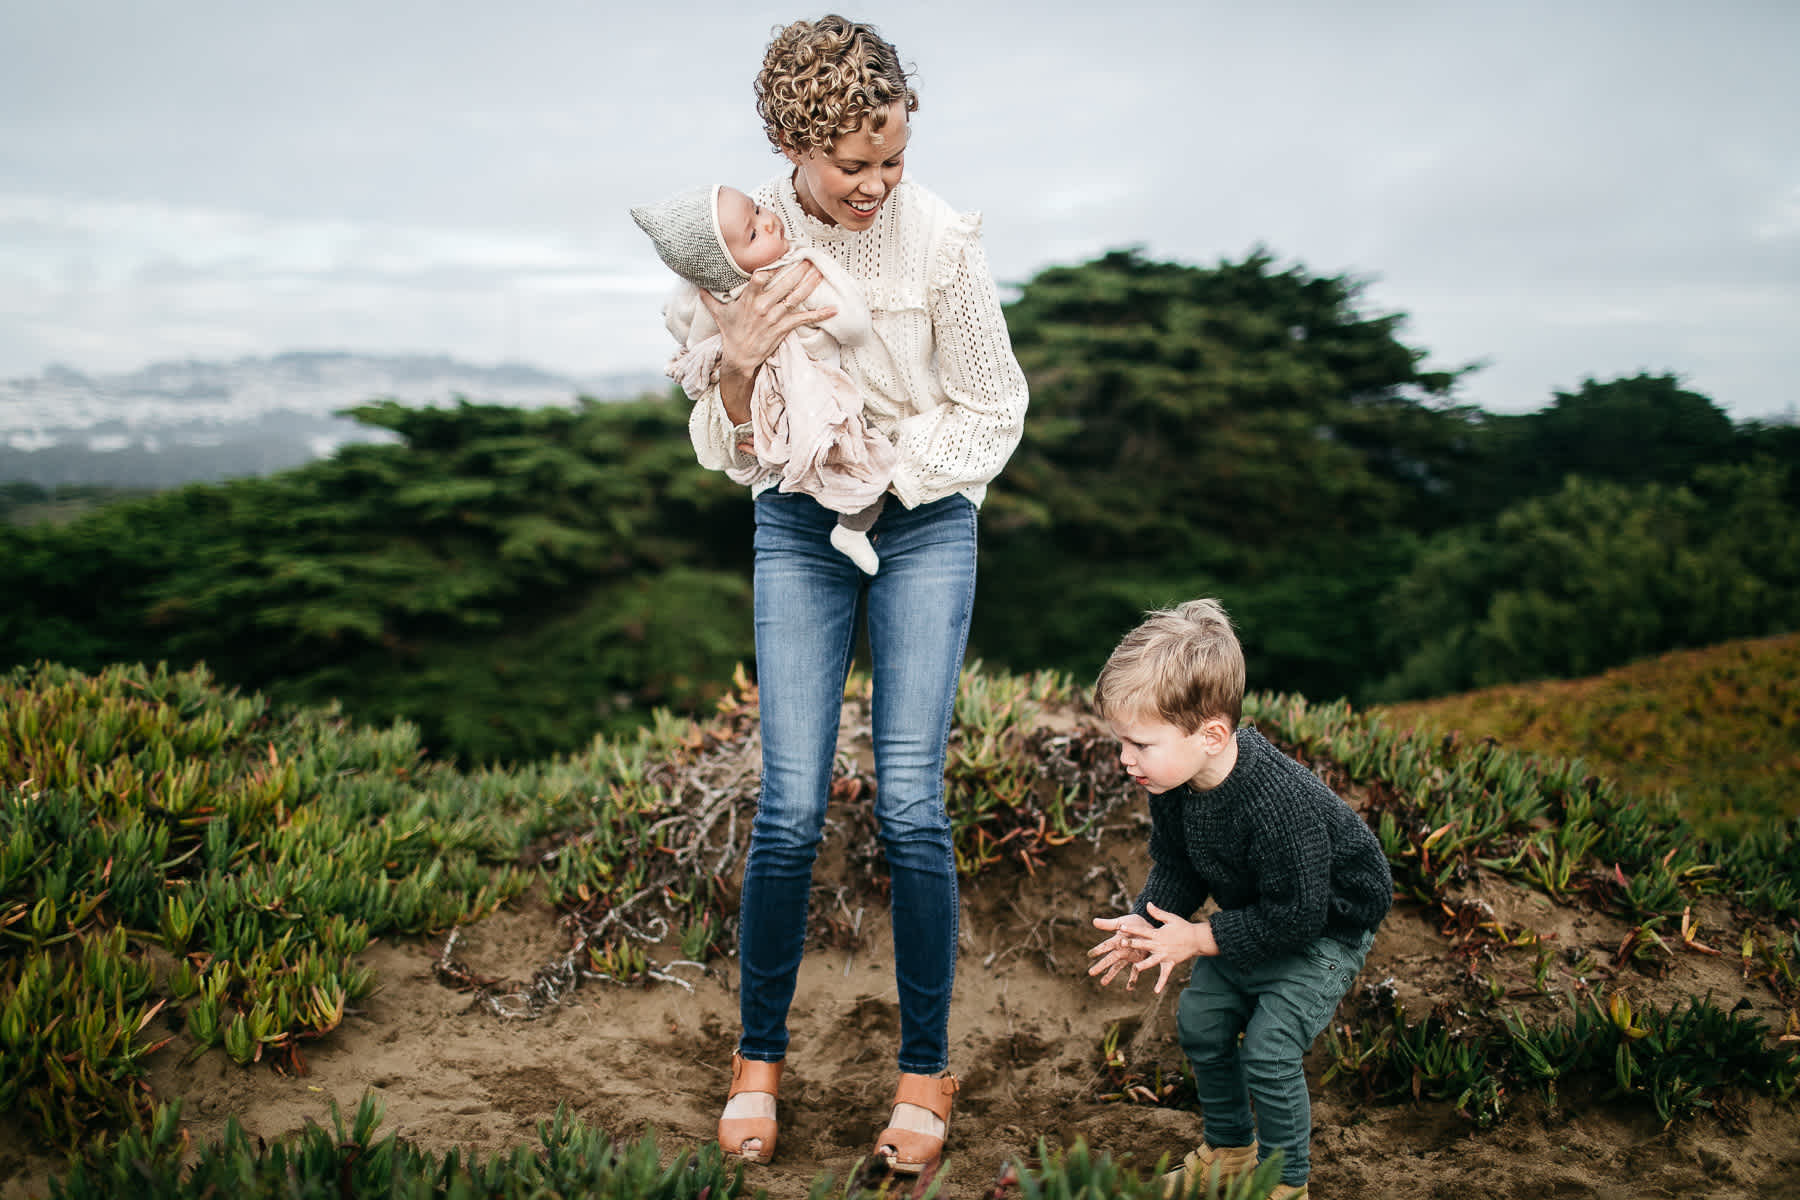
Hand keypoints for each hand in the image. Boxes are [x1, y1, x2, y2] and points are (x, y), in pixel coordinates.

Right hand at [696, 262, 833, 424]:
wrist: (740, 358)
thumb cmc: (731, 333)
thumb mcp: (719, 314)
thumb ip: (710, 298)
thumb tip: (698, 286)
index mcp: (749, 299)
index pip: (760, 278)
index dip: (772, 267)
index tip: (784, 254)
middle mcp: (763, 306)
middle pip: (784, 284)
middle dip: (799, 270)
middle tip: (811, 257)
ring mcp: (775, 317)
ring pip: (796, 297)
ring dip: (810, 284)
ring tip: (821, 272)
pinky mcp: (783, 328)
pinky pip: (804, 319)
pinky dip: (820, 314)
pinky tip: (833, 309)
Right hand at [1087, 913, 1154, 989]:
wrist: (1148, 926)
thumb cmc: (1133, 923)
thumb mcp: (1122, 922)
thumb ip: (1109, 924)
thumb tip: (1094, 921)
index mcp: (1116, 940)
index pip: (1106, 946)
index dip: (1098, 950)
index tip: (1090, 955)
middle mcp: (1121, 950)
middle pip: (1110, 959)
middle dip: (1101, 966)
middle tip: (1091, 973)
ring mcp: (1128, 956)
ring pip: (1118, 966)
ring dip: (1111, 974)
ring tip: (1103, 983)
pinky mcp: (1138, 960)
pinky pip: (1135, 971)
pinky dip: (1132, 979)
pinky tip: (1129, 988)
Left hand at [1090, 905, 1215, 993]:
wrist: (1197, 939)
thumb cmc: (1183, 927)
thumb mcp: (1170, 918)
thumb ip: (1157, 912)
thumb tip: (1147, 903)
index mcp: (1158, 934)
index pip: (1142, 930)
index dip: (1131, 928)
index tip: (1121, 926)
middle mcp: (1160, 945)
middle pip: (1143, 944)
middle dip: (1131, 943)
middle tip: (1120, 943)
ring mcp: (1165, 955)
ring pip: (1152, 961)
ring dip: (1143, 965)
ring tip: (1135, 968)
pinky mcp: (1170, 963)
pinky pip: (1165, 974)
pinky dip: (1161, 982)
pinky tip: (1156, 991)